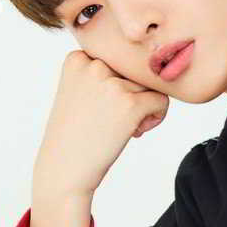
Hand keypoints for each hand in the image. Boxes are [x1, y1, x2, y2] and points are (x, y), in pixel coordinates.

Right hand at [33, 50, 169, 198]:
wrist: (64, 169)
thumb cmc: (76, 134)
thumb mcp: (80, 91)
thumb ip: (104, 73)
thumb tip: (152, 65)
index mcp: (78, 57)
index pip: (118, 57)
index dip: (119, 81)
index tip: (106, 105)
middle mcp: (94, 64)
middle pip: (135, 69)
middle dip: (134, 93)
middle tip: (117, 119)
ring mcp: (112, 84)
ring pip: (150, 84)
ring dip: (146, 105)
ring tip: (128, 127)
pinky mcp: (130, 104)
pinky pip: (162, 100)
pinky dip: (157, 116)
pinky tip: (137, 131)